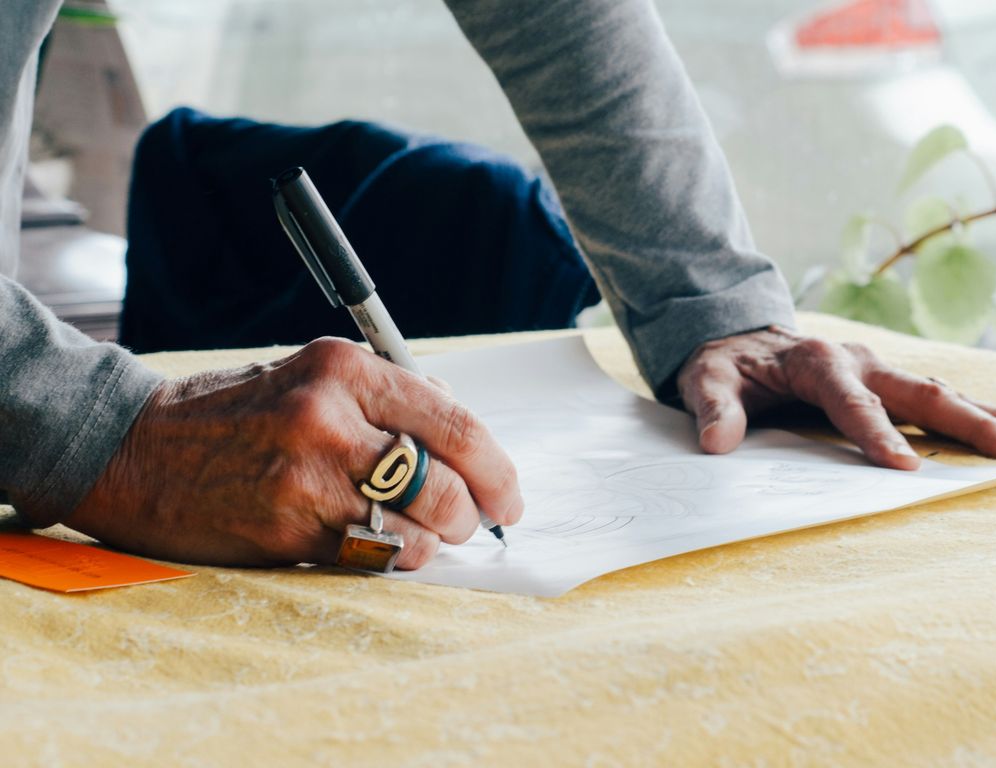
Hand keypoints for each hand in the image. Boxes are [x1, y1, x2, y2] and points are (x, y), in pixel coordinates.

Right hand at [67, 338, 522, 568]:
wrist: (133, 452)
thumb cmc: (235, 413)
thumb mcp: (310, 376)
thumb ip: (389, 397)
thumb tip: (463, 433)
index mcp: (344, 369)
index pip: (454, 422)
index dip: (497, 468)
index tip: (509, 494)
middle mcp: (329, 418)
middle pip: (445, 482)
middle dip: (472, 513)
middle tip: (470, 521)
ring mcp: (307, 478)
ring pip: (416, 528)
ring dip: (433, 541)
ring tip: (421, 533)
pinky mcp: (287, 530)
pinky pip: (372, 557)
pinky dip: (392, 558)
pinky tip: (380, 546)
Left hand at [677, 327, 995, 468]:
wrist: (737, 338)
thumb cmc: (725, 365)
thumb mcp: (706, 380)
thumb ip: (713, 408)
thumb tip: (717, 443)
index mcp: (818, 362)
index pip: (853, 403)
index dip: (878, 434)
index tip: (906, 467)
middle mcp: (859, 361)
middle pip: (921, 393)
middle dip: (969, 423)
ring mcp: (878, 369)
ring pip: (941, 393)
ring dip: (988, 417)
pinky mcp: (887, 381)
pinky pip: (938, 398)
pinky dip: (980, 412)